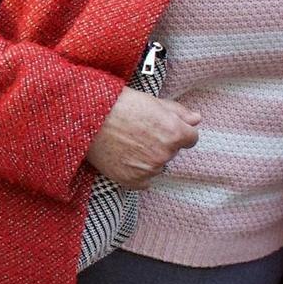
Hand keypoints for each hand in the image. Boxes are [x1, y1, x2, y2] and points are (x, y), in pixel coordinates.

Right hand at [85, 87, 200, 189]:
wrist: (86, 117)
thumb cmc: (117, 104)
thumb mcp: (151, 101)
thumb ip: (178, 112)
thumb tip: (197, 119)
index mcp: (175, 132)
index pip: (191, 138)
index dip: (175, 131)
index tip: (160, 128)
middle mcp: (165, 153)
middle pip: (171, 152)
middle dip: (160, 144)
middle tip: (138, 133)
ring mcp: (149, 169)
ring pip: (157, 166)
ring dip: (147, 158)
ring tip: (126, 144)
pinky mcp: (132, 181)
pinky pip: (144, 182)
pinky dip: (136, 172)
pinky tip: (123, 158)